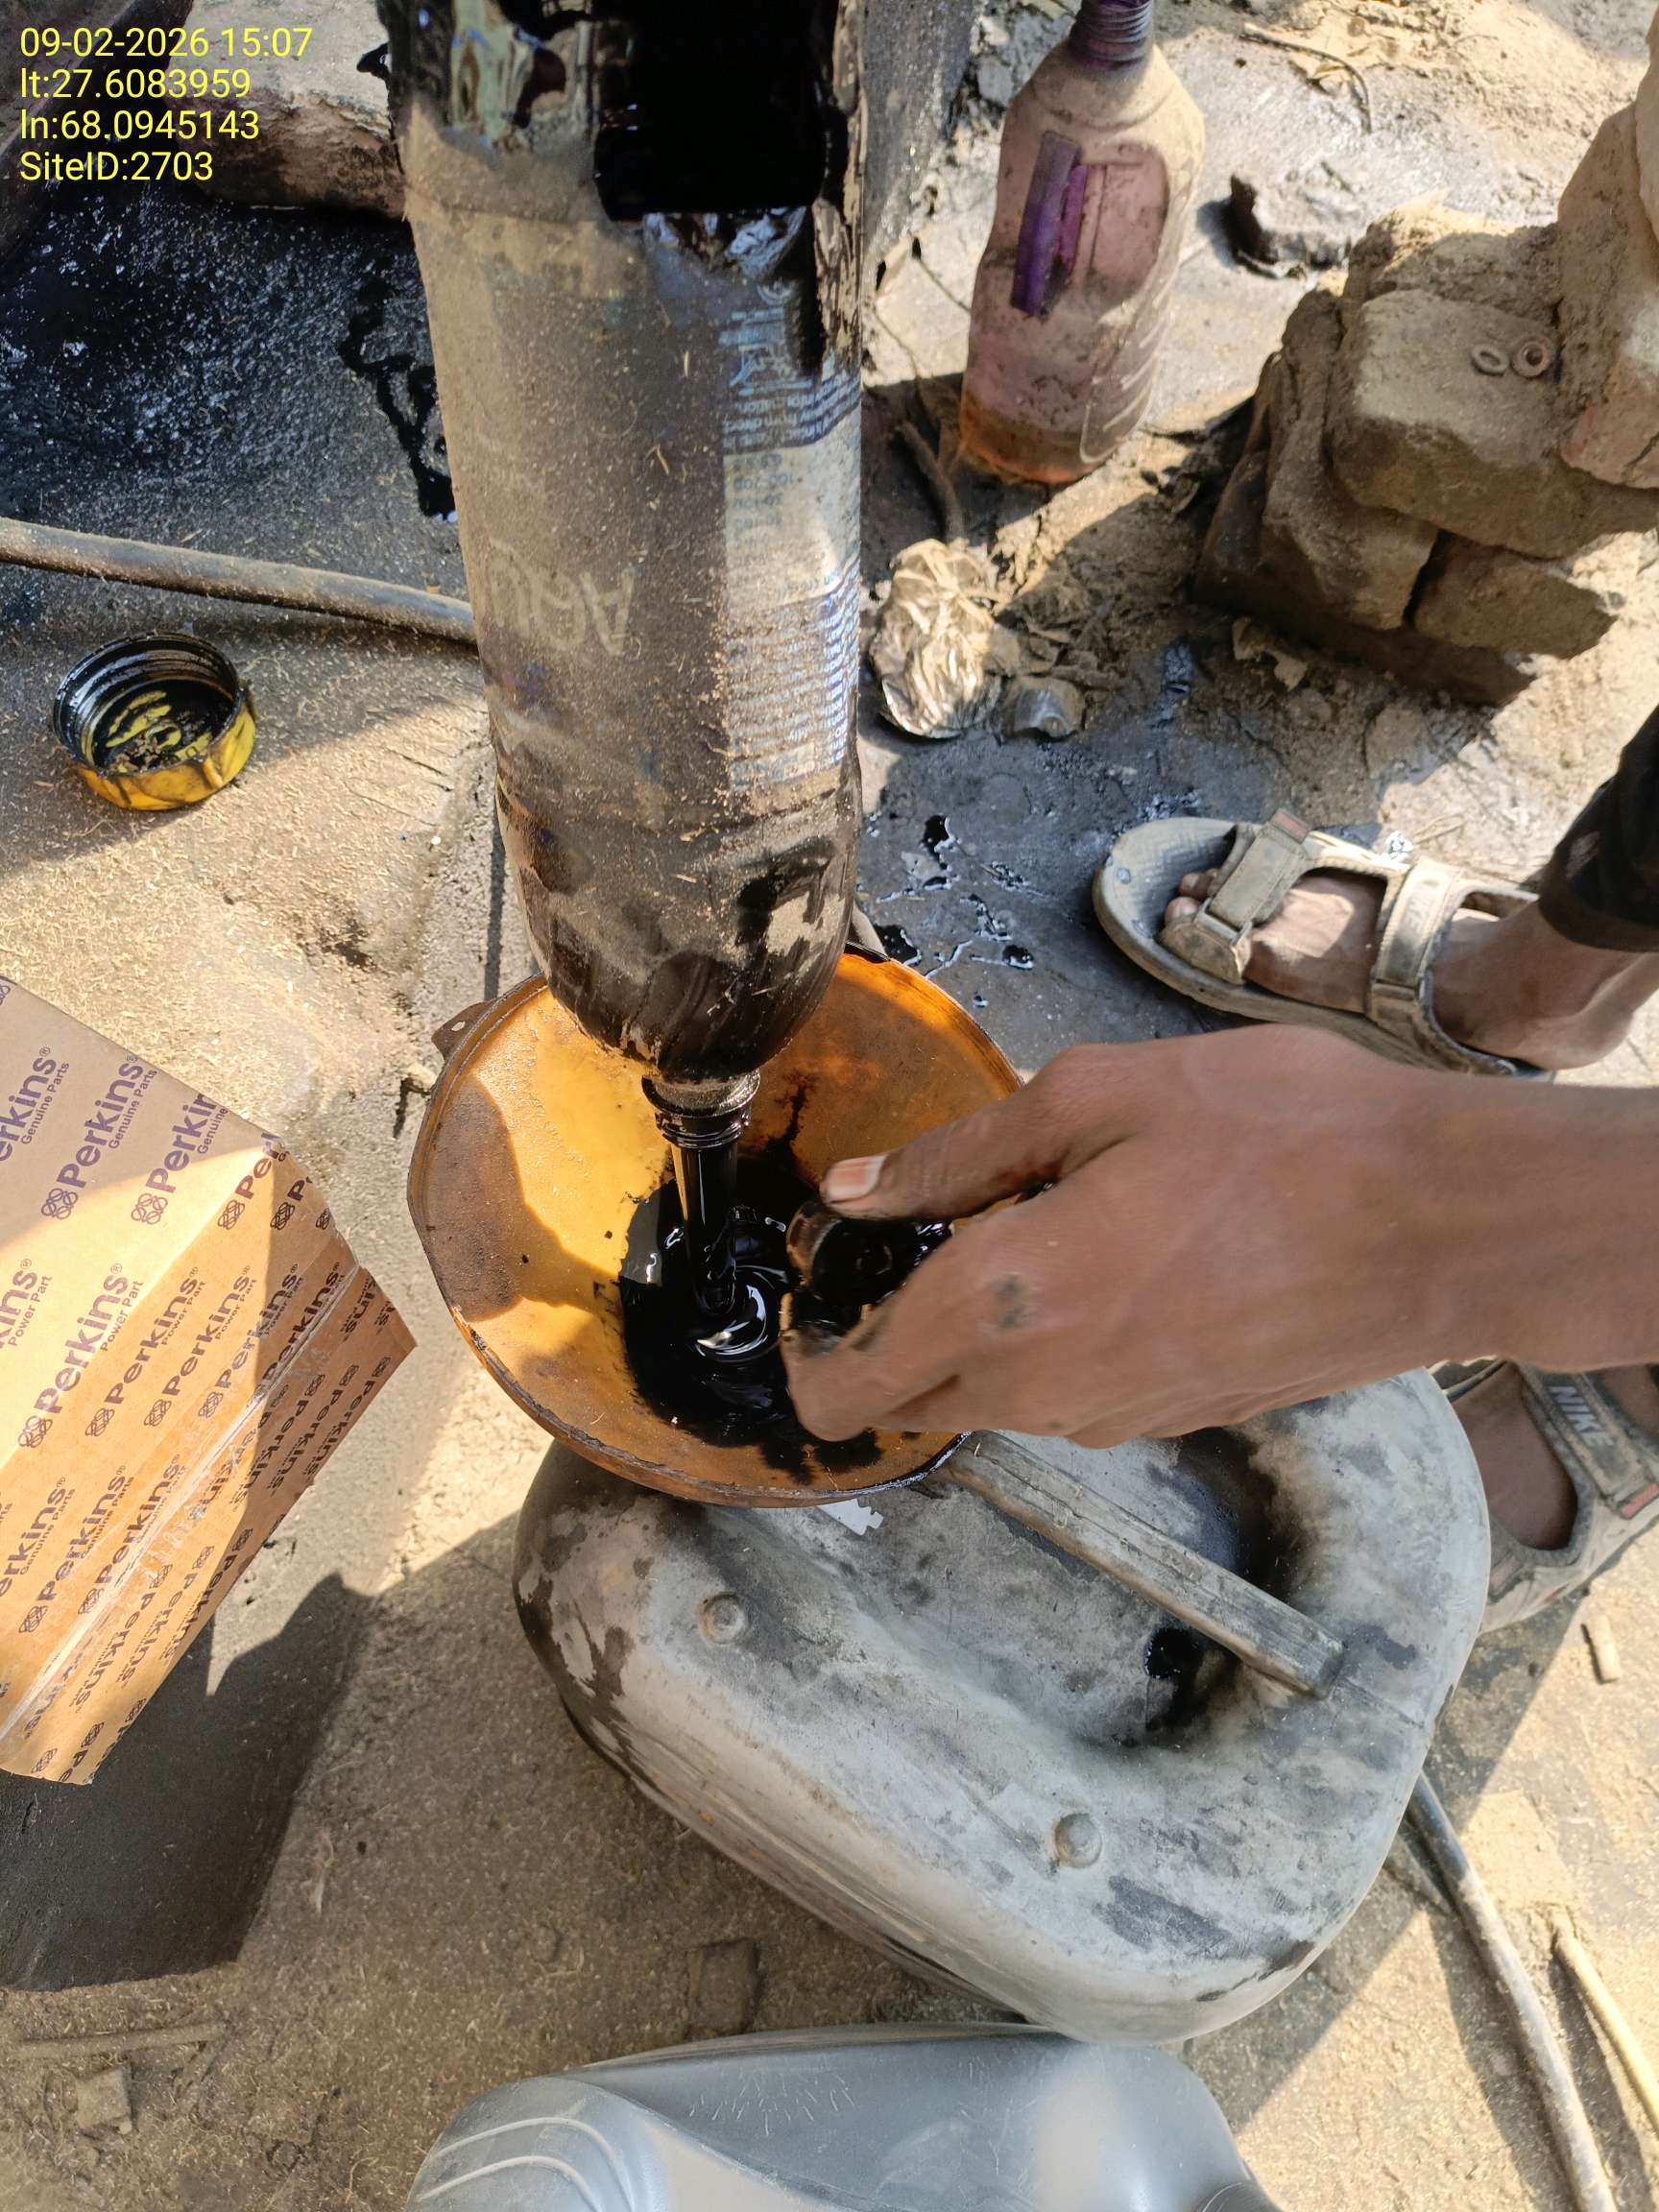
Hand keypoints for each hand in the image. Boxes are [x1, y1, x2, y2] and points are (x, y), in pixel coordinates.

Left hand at [782, 1027, 1498, 1447]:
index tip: (807, 1290)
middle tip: (910, 1233)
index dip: (804, 1357)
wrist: (1442, 1225)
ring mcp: (1115, 1418)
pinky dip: (1047, 1344)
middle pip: (912, 1397)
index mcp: (1007, 1302)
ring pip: (991, 1397)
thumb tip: (852, 1189)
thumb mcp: (1100, 1096)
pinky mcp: (1172, 1420)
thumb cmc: (1279, 1137)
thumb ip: (957, 1153)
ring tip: (1024, 1225)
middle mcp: (1046, 1389)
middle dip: (881, 1334)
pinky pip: (1066, 1395)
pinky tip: (1103, 1258)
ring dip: (974, 1334)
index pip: (851, 1386)